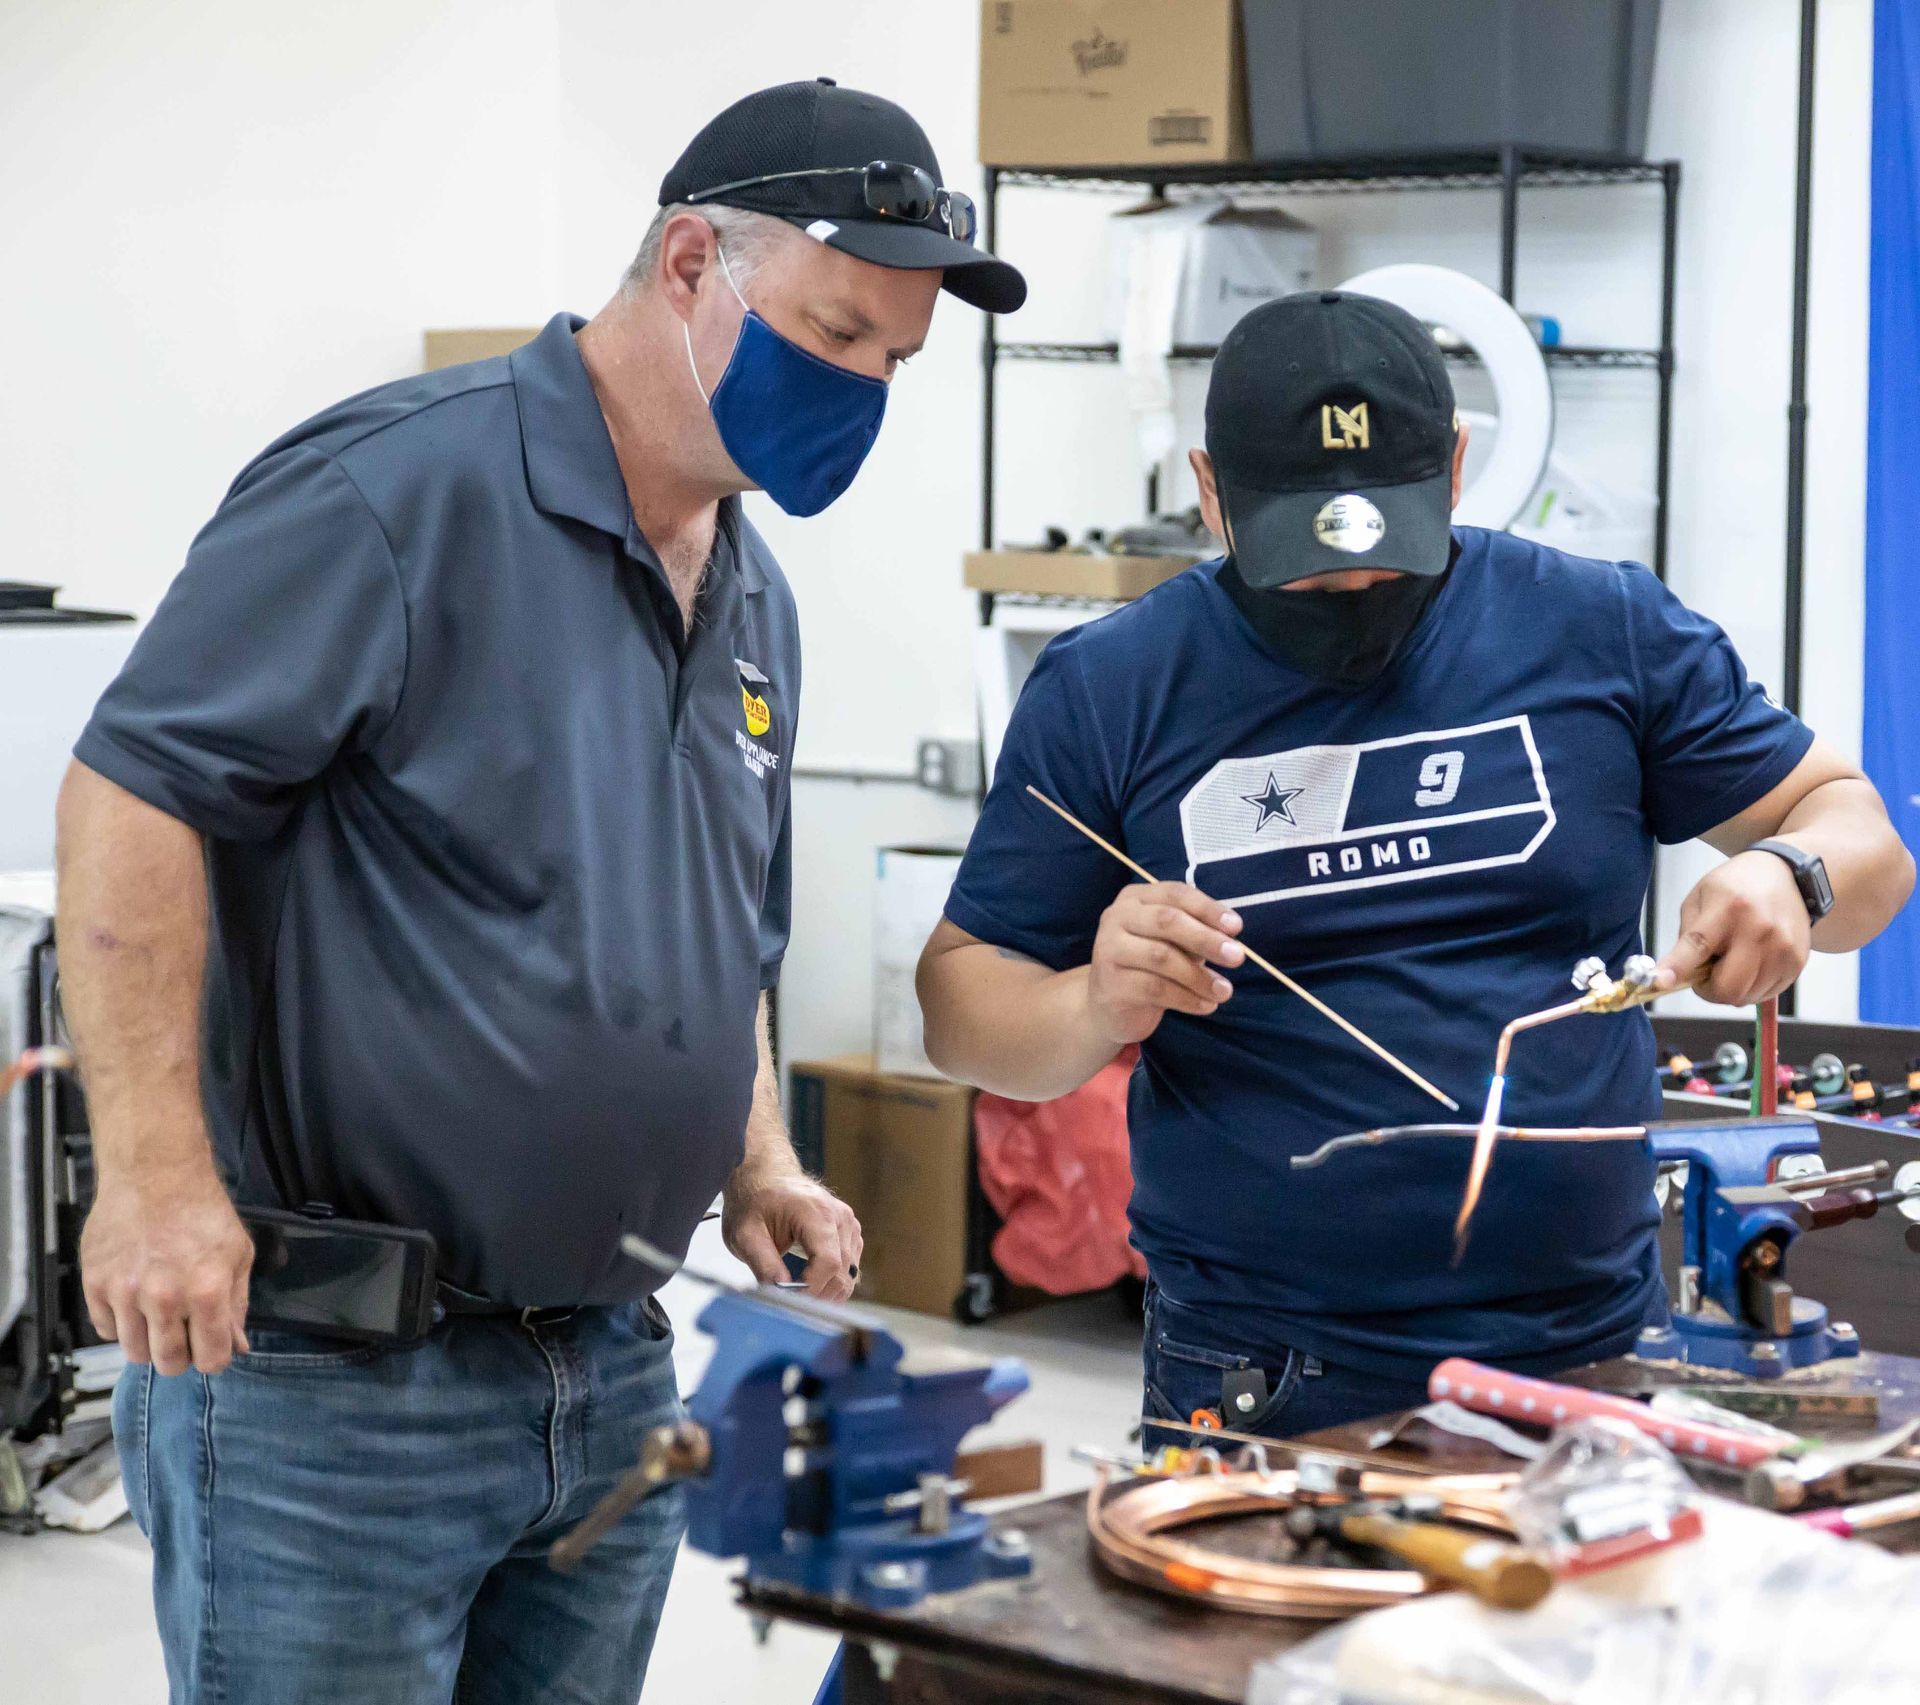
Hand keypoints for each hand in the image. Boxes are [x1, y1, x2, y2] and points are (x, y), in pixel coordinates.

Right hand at [81, 1162, 254, 1374]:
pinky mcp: (95, 1285)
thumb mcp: (238, 1254)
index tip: (211, 1348)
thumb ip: (237, 1305)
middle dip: (181, 1357)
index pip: (211, 1359)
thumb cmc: (203, 1212)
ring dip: (149, 1342)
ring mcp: (125, 1293)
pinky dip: (122, 1324)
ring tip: (159, 1315)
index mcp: (207, 1291)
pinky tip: (134, 1301)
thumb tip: (237, 1347)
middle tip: (183, 1334)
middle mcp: (164, 1298)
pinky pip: (106, 1330)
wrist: (155, 1175)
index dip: (214, 1358)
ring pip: (134, 1352)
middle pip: (169, 1363)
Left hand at [722, 1162, 863, 1301]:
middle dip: (818, 1295)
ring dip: (827, 1292)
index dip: (812, 1289)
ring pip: (850, 1274)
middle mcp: (839, 1217)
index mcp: (816, 1212)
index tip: (792, 1301)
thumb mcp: (745, 1234)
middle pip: (842, 1272)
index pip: (828, 1262)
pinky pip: (850, 1267)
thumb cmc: (756, 1200)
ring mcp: (848, 1224)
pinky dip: (833, 1282)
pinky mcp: (850, 1233)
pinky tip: (811, 1285)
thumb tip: (780, 1293)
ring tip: (799, 1297)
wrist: (766, 1177)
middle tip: (791, 1305)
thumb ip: (763, 1264)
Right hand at [1085, 881, 1244, 1044]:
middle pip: (1166, 921)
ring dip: (1200, 975)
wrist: (1111, 1007)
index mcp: (1135, 898)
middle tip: (1238, 958)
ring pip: (1162, 957)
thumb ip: (1197, 932)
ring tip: (1225, 991)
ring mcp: (1108, 949)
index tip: (1237, 927)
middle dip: (1206, 939)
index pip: (1175, 894)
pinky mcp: (1110, 984)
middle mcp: (1116, 917)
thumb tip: (1230, 936)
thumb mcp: (1174, 942)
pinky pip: (1156, 989)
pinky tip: (1207, 1005)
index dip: (1208, 908)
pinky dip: (1187, 998)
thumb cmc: (1150, 966)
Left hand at [1656, 850, 1810, 1005]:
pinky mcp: (1797, 962)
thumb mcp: (1700, 898)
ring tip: (1729, 962)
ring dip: (1729, 989)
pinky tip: (1749, 964)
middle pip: (1728, 987)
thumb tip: (1675, 974)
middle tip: (1703, 974)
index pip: (1699, 945)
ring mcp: (1783, 948)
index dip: (1679, 967)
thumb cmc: (1735, 888)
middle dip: (1707, 990)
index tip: (1661, 982)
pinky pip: (1765, 994)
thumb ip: (1687, 936)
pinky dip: (1750, 988)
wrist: (1786, 875)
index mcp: (1729, 907)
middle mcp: (1760, 929)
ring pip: (1745, 997)